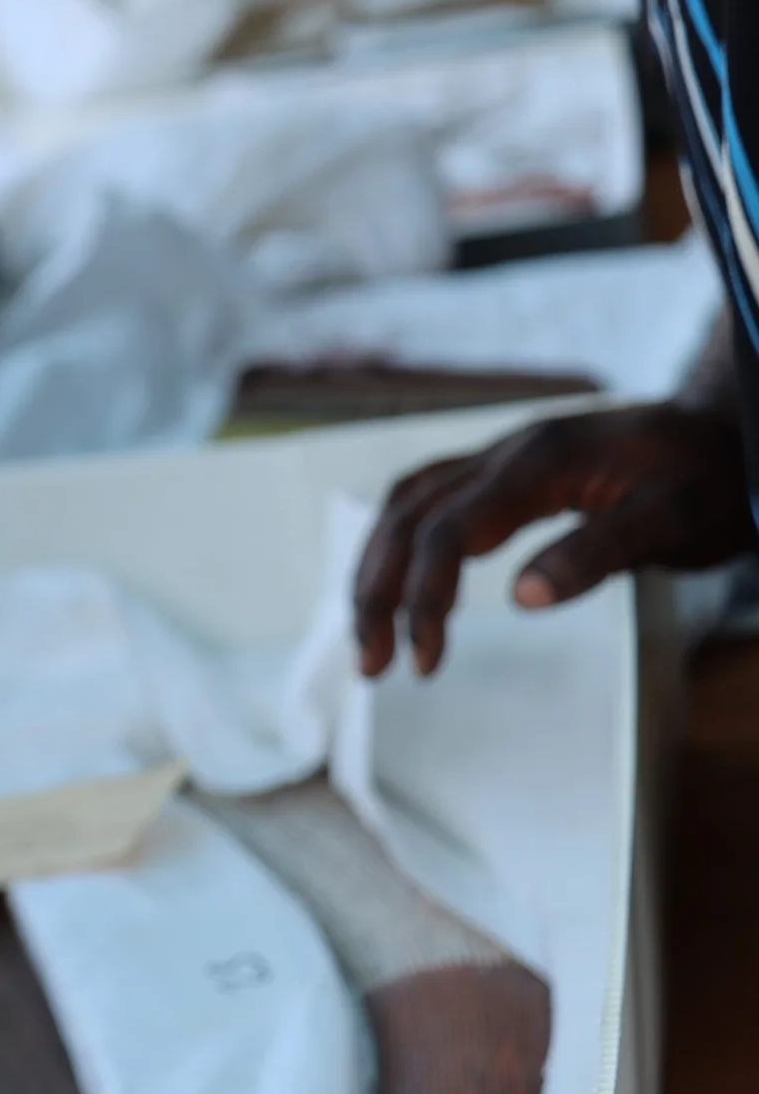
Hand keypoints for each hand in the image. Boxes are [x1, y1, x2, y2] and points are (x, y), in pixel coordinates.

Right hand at [354, 404, 752, 677]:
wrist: (727, 429)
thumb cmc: (709, 479)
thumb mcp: (674, 520)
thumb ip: (597, 552)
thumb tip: (523, 598)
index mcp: (538, 464)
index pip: (447, 531)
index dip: (423, 598)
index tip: (424, 662)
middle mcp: (505, 453)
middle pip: (406, 517)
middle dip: (376, 592)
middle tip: (371, 664)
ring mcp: (501, 457)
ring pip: (405, 504)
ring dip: (376, 568)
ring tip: (370, 630)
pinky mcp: (507, 471)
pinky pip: (427, 498)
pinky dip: (399, 542)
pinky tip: (402, 578)